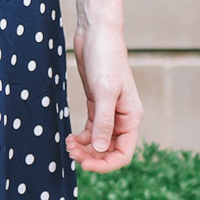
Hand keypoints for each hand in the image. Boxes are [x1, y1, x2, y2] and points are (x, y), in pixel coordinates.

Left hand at [67, 24, 141, 170]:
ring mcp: (110, 112)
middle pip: (110, 150)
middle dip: (92, 156)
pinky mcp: (97, 104)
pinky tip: (70, 137)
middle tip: (70, 153)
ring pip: (99, 142)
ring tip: (68, 145)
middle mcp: (123, 118)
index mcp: (132, 117)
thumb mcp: (104, 92)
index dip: (106, 164)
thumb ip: (103, 122)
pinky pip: (91, 130)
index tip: (85, 164)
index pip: (124, 153)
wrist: (97, 34)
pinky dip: (81, 137)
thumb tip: (99, 149)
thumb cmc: (105, 59)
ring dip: (85, 148)